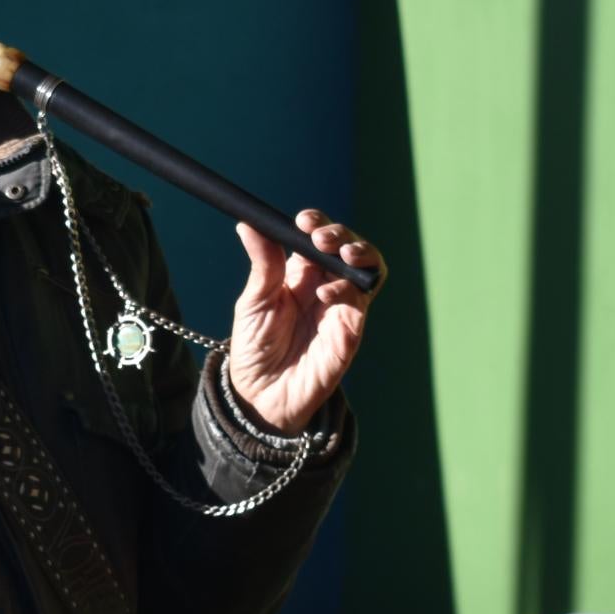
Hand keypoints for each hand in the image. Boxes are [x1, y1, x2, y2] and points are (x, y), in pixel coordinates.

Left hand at [224, 210, 381, 435]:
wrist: (262, 393)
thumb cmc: (255, 347)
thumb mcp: (253, 301)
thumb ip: (262, 264)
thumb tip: (247, 224)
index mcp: (301, 273)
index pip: (317, 237)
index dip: (317, 223)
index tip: (304, 221)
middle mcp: (326, 284)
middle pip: (348, 246)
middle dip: (340, 234)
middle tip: (321, 237)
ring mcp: (341, 306)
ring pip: (367, 268)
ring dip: (360, 253)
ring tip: (340, 252)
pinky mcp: (350, 329)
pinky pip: (362, 301)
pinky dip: (348, 289)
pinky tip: (325, 294)